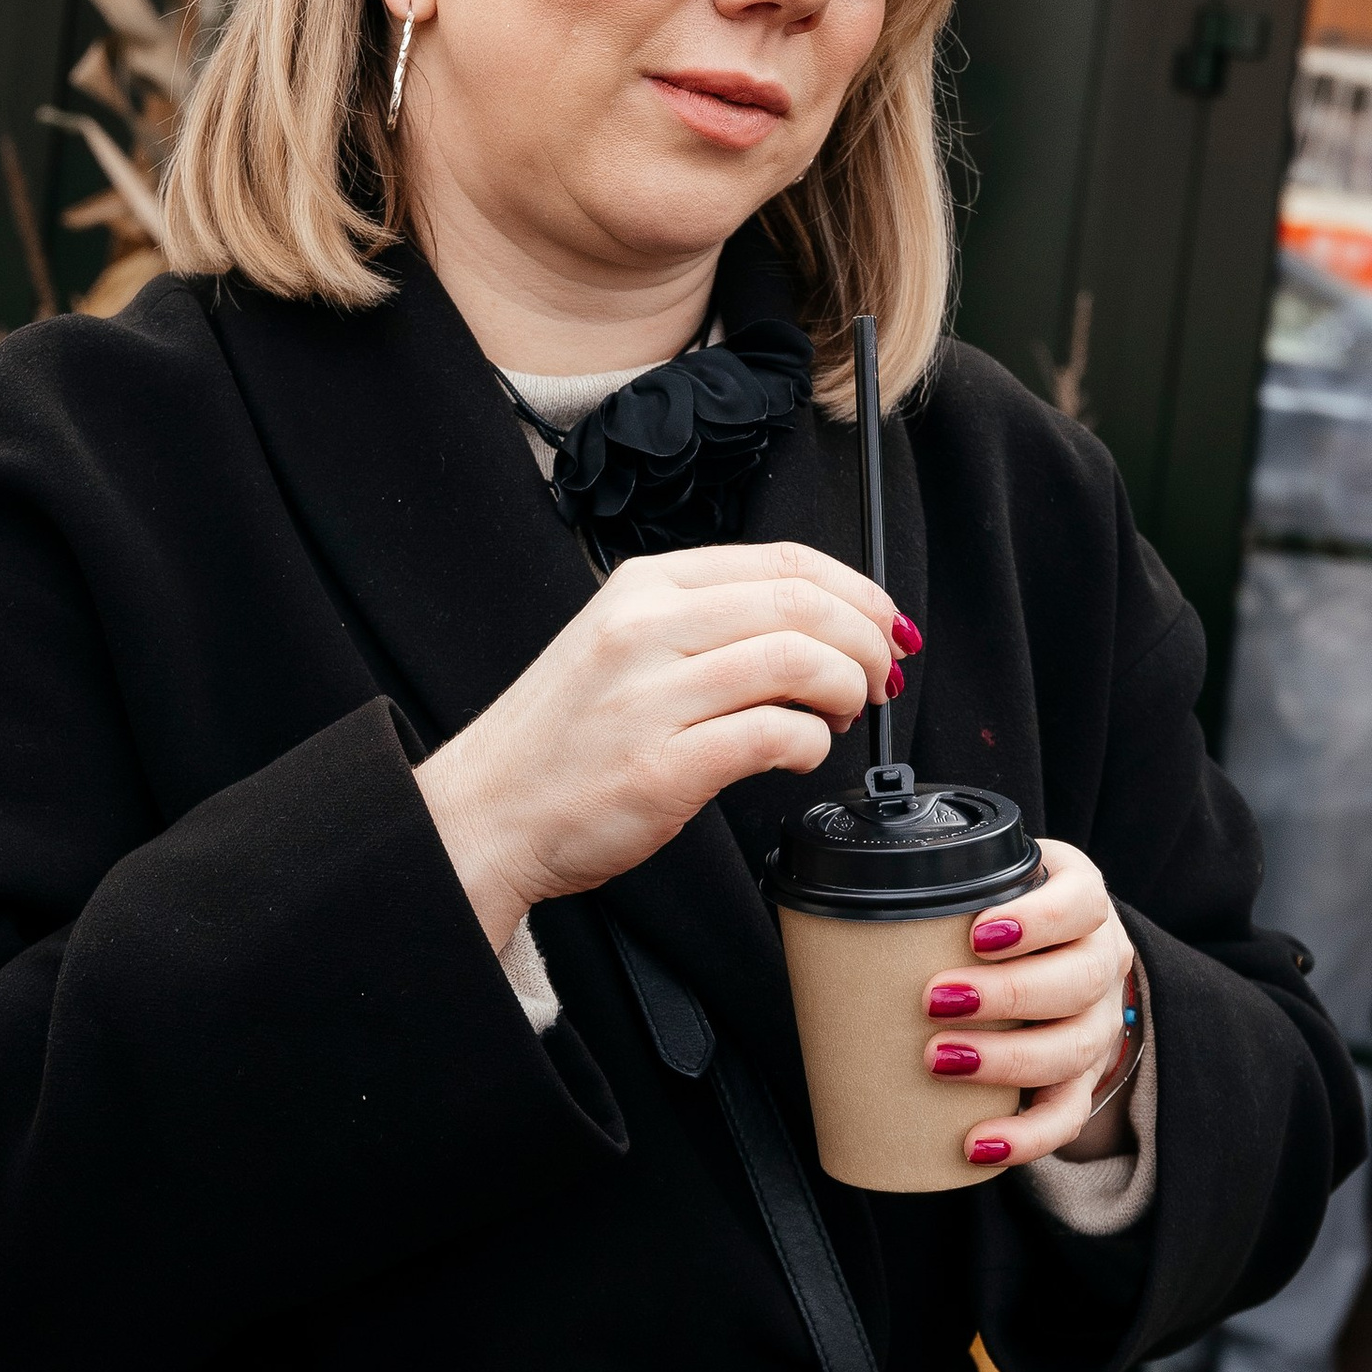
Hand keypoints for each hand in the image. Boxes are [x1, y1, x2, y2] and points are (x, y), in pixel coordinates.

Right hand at [419, 539, 905, 947]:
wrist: (486, 810)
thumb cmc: (563, 739)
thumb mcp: (625, 645)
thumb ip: (709, 625)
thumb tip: (821, 626)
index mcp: (644, 587)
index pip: (783, 560)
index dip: (857, 591)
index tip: (885, 623)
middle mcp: (646, 629)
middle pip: (802, 604)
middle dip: (866, 641)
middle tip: (879, 676)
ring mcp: (650, 697)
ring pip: (798, 661)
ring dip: (847, 688)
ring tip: (844, 715)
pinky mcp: (662, 768)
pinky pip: (775, 736)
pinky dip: (811, 745)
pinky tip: (802, 755)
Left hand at [918, 840, 1136, 1173]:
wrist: (1054, 962)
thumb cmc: (999, 920)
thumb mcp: (985, 887)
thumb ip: (935, 889)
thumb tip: (830, 909)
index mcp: (1082, 903)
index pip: (1080, 902)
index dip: (1037, 920)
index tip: (976, 933)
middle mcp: (1102, 961)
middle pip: (1078, 980)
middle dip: (1008, 993)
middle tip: (934, 1000)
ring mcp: (1098, 1024)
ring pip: (1075, 1048)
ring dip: (1008, 1061)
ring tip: (939, 1061)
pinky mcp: (1084, 1078)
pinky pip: (1068, 1115)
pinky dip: (1026, 1136)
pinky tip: (980, 1144)